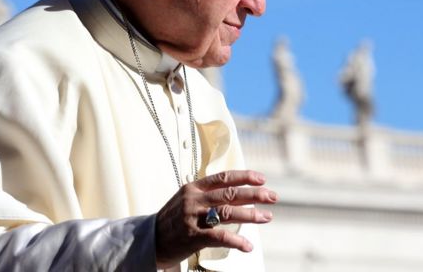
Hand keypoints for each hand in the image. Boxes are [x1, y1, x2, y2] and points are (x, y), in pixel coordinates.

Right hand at [154, 170, 276, 268]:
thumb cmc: (173, 219)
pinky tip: (248, 246)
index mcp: (194, 187)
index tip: (262, 179)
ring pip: (227, 213)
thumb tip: (235, 190)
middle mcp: (194, 199)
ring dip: (250, 215)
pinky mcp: (192, 236)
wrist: (150, 239)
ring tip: (266, 217)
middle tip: (272, 196)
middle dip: (254, 194)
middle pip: (230, 193)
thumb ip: (207, 194)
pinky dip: (236, 242)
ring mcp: (193, 217)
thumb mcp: (186, 199)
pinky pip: (219, 237)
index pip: (223, 177)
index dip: (244, 176)